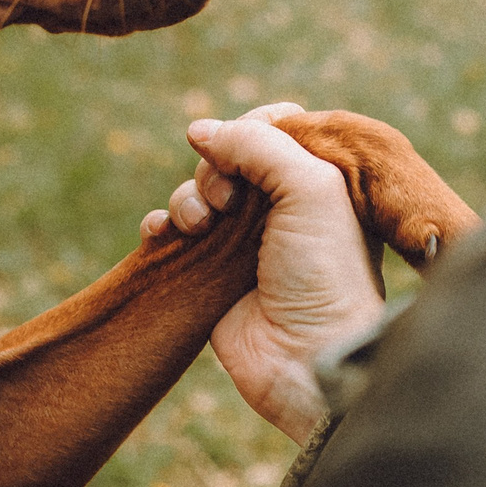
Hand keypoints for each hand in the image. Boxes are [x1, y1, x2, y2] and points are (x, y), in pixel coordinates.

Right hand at [142, 103, 382, 443]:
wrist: (309, 360)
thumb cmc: (325, 274)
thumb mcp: (311, 189)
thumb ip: (259, 144)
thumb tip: (200, 130)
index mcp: (317, 182)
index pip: (276, 126)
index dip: (253, 129)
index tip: (247, 149)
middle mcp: (279, 207)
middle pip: (228, 154)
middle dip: (217, 167)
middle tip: (229, 201)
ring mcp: (241, 240)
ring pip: (196, 189)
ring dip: (189, 197)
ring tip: (200, 226)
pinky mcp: (207, 272)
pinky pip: (170, 230)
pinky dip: (161, 224)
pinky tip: (162, 234)